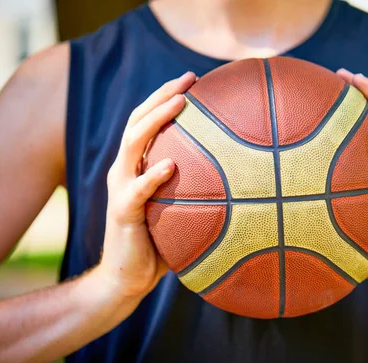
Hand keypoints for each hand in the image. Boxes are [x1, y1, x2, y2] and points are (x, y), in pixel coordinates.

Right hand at [94, 72, 195, 298]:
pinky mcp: (121, 213)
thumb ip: (197, 191)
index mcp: (137, 167)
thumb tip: (246, 182)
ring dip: (156, 120)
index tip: (193, 79)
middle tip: (189, 79)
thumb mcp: (179, 210)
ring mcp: (121, 189)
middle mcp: (125, 171)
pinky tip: (170, 166)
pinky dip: (152, 176)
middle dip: (162, 95)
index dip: (165, 97)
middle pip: (138, 121)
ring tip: (180, 104)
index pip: (147, 121)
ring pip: (132, 145)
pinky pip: (136, 191)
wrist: (127, 279)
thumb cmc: (160, 244)